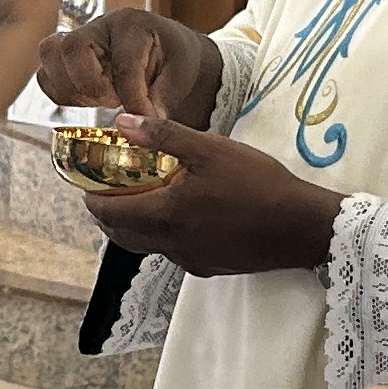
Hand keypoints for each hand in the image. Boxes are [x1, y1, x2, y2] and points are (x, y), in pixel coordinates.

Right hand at [35, 6, 218, 122]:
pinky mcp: (65, 57)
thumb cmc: (175, 59)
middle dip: (90, 85)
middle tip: (113, 100)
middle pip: (70, 48)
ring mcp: (79, 38)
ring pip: (50, 57)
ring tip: (102, 99)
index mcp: (132, 24)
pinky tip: (90, 99)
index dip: (132, 99)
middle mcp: (100, 25)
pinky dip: (63, 94)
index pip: (123, 64)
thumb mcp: (180, 75)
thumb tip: (147, 122)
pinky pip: (46, 76)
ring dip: (72, 89)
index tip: (145, 120)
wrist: (168, 52)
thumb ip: (163, 99)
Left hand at [78, 115, 339, 275]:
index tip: (87, 186)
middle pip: (121, 236)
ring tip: (138, 201)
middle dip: (106, 216)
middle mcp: (171, 244)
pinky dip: (161, 236)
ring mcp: (189, 260)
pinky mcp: (208, 266)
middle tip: (104, 194)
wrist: (300, 226)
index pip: (110, 213)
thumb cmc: (258, 184)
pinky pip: (172, 252)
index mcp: (165, 215)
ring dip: (133, 227)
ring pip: (146, 246)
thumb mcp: (211, 149)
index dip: (92, 200)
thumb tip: (123, 122)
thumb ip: (164, 136)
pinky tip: (179, 216)